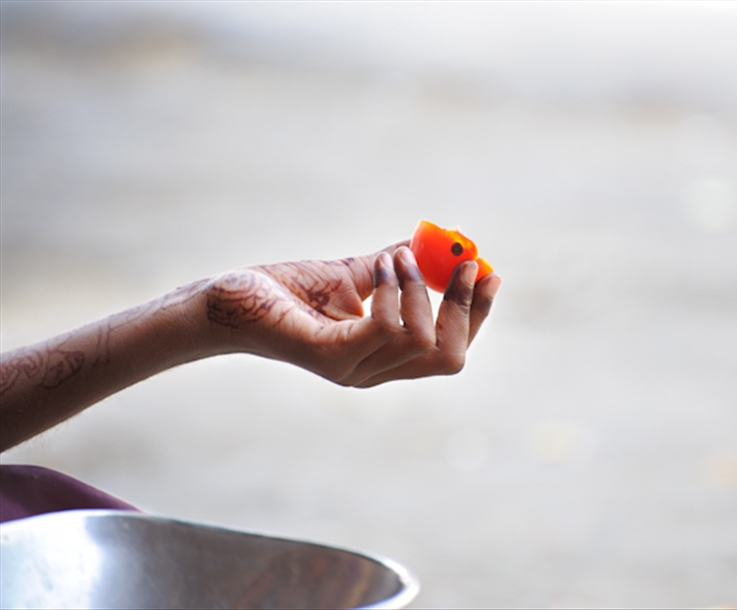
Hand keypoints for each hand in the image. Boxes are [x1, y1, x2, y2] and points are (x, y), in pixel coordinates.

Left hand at [205, 244, 500, 386]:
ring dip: (421, 287)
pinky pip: (385, 328)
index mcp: (384, 360)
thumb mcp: (355, 274)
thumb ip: (398, 266)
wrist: (230, 300)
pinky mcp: (329, 356)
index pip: (448, 351)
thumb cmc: (289, 291)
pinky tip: (380, 264)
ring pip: (420, 340)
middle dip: (464, 308)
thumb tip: (440, 243)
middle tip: (466, 263)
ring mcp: (351, 370)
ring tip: (397, 255)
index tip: (489, 272)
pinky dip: (394, 290)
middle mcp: (372, 374)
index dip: (475, 315)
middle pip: (448, 357)